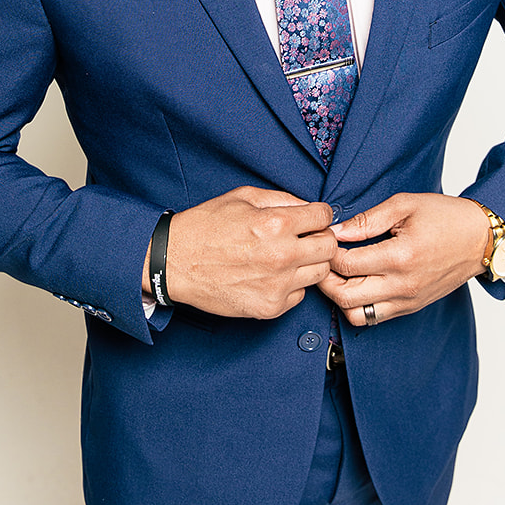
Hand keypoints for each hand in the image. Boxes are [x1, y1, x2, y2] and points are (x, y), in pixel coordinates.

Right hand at [145, 187, 336, 318]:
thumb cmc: (205, 227)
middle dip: (320, 238)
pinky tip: (271, 276)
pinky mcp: (270, 308)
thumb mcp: (243, 197)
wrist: (174, 263)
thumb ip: (282, 199)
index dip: (319, 215)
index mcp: (276, 223)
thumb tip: (309, 207)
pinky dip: (291, 285)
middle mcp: (282, 255)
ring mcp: (277, 285)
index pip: (325, 217)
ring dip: (308, 263)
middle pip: (330, 247)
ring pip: (319, 273)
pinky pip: (300, 295)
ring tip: (286, 257)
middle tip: (304, 238)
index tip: (313, 219)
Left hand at [318, 194, 489, 326]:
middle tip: (322, 260)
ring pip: (356, 316)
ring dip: (339, 297)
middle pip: (345, 297)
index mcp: (400, 256)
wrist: (481, 239)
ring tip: (338, 274)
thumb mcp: (405, 205)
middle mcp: (403, 285)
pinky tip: (357, 283)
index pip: (346, 265)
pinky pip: (374, 318)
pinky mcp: (411, 307)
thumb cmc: (446, 217)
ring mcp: (407, 300)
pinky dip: (358, 305)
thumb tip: (337, 231)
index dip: (328, 252)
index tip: (325, 239)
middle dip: (325, 279)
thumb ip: (368, 220)